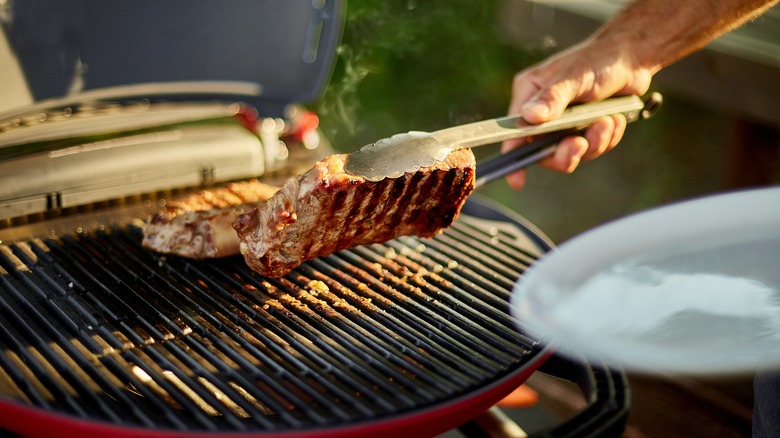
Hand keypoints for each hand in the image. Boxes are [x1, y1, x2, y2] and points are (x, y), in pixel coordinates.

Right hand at [502, 35, 653, 189]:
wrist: (632, 58)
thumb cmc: (598, 59)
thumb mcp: (575, 77)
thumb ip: (553, 98)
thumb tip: (529, 117)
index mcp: (529, 95)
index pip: (514, 131)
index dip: (515, 156)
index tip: (517, 180)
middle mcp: (542, 113)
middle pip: (544, 151)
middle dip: (566, 152)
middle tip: (581, 143)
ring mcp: (563, 124)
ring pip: (571, 153)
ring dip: (593, 143)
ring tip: (607, 122)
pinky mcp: (583, 129)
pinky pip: (591, 149)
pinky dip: (605, 138)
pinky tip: (614, 119)